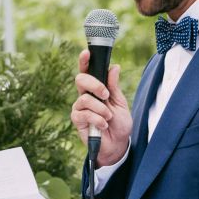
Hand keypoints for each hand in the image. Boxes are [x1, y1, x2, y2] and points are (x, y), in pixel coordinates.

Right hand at [71, 49, 131, 165]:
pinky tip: (103, 125)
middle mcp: (85, 95)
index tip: (86, 53)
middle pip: (81, 79)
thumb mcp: (120, 102)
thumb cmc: (119, 123)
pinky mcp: (77, 120)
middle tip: (106, 95)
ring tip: (108, 117)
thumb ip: (114, 86)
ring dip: (100, 108)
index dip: (84, 61)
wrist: (117, 145)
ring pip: (85, 99)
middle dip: (95, 85)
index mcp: (96, 89)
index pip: (88, 72)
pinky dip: (97, 119)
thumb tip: (114, 67)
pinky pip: (84, 114)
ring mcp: (80, 108)